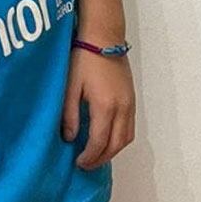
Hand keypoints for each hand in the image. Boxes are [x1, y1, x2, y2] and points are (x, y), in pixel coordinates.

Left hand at [62, 47, 135, 168]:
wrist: (104, 37)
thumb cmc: (83, 58)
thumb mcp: (70, 86)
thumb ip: (69, 114)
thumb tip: (69, 137)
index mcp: (105, 106)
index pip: (99, 142)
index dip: (89, 156)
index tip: (79, 162)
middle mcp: (122, 108)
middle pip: (116, 144)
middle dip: (102, 158)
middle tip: (86, 164)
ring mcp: (130, 104)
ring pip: (127, 138)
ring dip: (113, 150)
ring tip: (96, 155)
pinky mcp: (132, 98)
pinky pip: (130, 127)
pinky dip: (120, 139)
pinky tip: (107, 138)